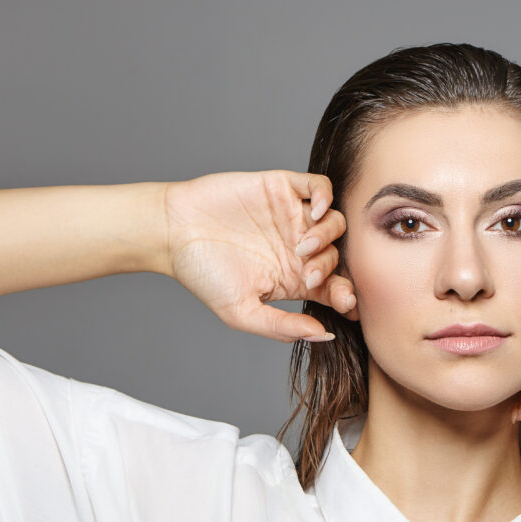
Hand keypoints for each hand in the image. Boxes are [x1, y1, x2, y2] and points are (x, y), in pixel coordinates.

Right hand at [163, 170, 355, 341]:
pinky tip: (314, 212)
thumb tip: (323, 335)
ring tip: (300, 246)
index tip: (345, 303)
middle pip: (341, 256)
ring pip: (335, 222)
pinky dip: (326, 196)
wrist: (172, 232)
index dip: (348, 295)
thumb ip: (282, 327)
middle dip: (332, 269)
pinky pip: (320, 186)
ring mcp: (293, 217)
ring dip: (328, 236)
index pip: (337, 287)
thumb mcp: (241, 312)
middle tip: (309, 275)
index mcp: (296, 279)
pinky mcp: (282, 188)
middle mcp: (300, 248)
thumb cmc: (203, 274)